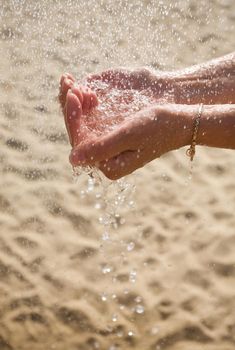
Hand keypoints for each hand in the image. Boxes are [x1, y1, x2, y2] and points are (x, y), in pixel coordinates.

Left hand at [59, 71, 191, 179]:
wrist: (180, 120)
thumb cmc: (159, 127)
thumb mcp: (129, 136)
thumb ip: (101, 148)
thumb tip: (73, 160)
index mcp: (110, 165)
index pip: (80, 142)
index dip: (73, 118)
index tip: (72, 94)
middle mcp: (106, 159)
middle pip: (79, 133)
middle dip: (72, 108)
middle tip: (69, 84)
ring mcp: (108, 147)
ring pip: (83, 125)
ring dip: (78, 105)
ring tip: (75, 83)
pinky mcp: (112, 136)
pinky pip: (92, 121)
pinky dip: (86, 105)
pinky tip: (86, 90)